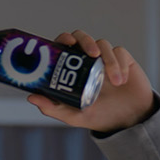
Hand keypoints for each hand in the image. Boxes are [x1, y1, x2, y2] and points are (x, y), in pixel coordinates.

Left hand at [26, 30, 157, 132]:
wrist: (128, 122)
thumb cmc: (99, 116)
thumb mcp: (74, 116)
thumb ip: (53, 108)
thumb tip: (30, 97)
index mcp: (74, 69)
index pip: (65, 46)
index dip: (64, 39)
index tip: (66, 42)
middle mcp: (88, 60)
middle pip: (82, 38)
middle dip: (85, 40)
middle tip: (92, 53)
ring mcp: (106, 59)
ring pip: (103, 44)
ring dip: (109, 60)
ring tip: (115, 81)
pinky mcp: (124, 60)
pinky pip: (120, 53)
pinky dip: (120, 64)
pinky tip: (122, 79)